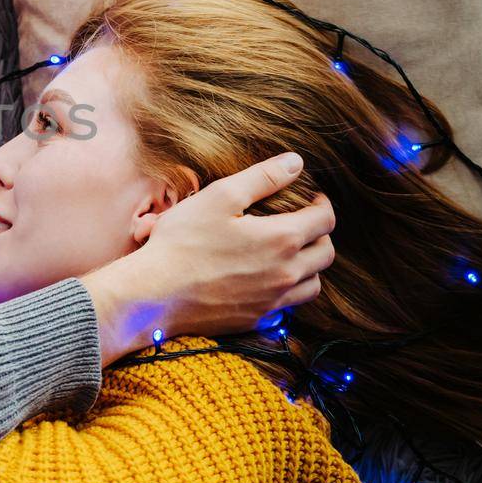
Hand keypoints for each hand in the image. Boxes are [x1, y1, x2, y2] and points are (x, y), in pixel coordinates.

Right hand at [80, 153, 333, 362]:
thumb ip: (263, 177)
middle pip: (326, 253)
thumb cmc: (183, 241)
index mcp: (282, 239)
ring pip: (314, 283)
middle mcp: (286, 273)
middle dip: (320, 233)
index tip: (311, 198)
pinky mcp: (256, 319)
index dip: (322, 204)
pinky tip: (269, 279)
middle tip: (302, 222)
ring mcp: (273, 301)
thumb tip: (296, 163)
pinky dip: (289, 290)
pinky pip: (290, 307)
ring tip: (291, 252)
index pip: (325, 220)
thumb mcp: (221, 196)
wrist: (155, 293)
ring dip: (310, 265)